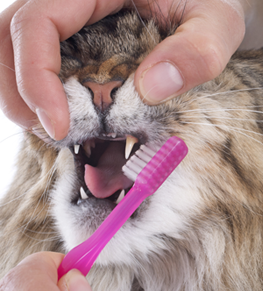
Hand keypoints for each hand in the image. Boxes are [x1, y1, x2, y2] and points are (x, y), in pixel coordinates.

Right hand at [0, 0, 251, 139]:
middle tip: (51, 133)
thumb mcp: (216, 21)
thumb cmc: (207, 2)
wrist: (203, 4)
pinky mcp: (77, 47)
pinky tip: (79, 128)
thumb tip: (152, 88)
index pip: (36, 22)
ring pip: (20, 58)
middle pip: (12, 41)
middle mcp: (72, 4)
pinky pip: (47, 72)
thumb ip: (196, 50)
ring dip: (29, 102)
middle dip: (20, 94)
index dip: (35, 78)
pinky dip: (53, 105)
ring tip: (60, 132)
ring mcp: (71, 26)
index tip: (59, 127)